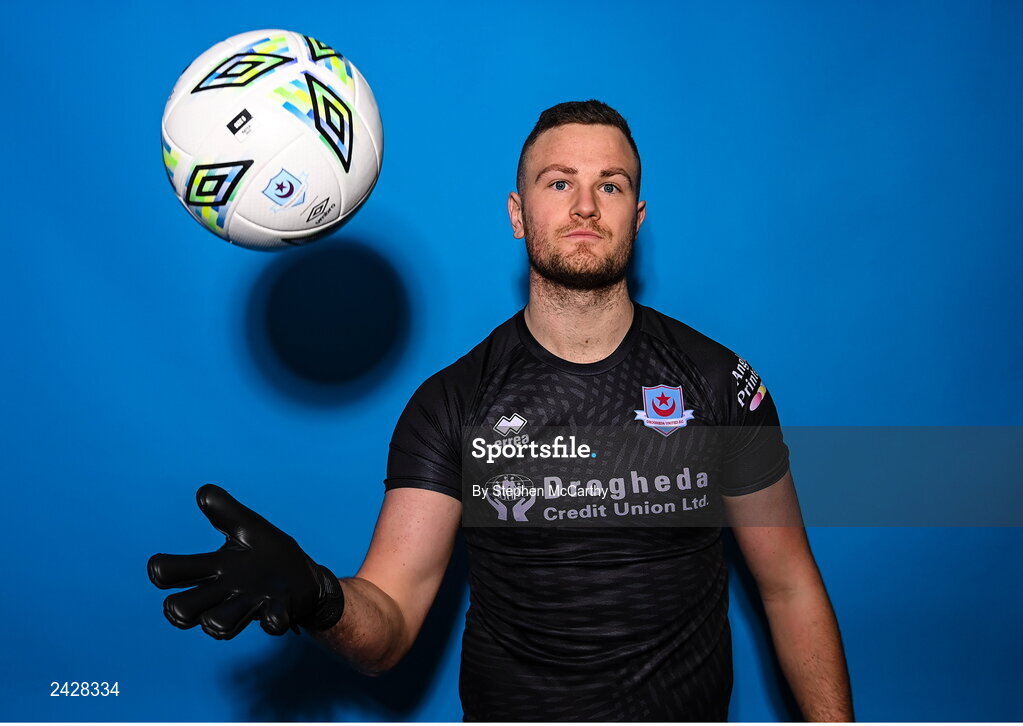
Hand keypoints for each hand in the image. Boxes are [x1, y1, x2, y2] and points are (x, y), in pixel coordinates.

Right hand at [148, 484, 343, 639]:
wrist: (306, 580)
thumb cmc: (268, 554)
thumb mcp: (248, 526)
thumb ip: (224, 510)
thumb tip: (202, 491)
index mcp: (214, 568)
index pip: (172, 574)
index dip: (162, 570)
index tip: (163, 565)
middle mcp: (225, 593)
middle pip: (183, 609)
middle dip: (182, 608)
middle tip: (204, 593)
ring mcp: (250, 605)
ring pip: (217, 624)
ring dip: (220, 618)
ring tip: (243, 600)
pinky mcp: (277, 613)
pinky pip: (270, 623)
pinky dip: (272, 619)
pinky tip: (274, 610)